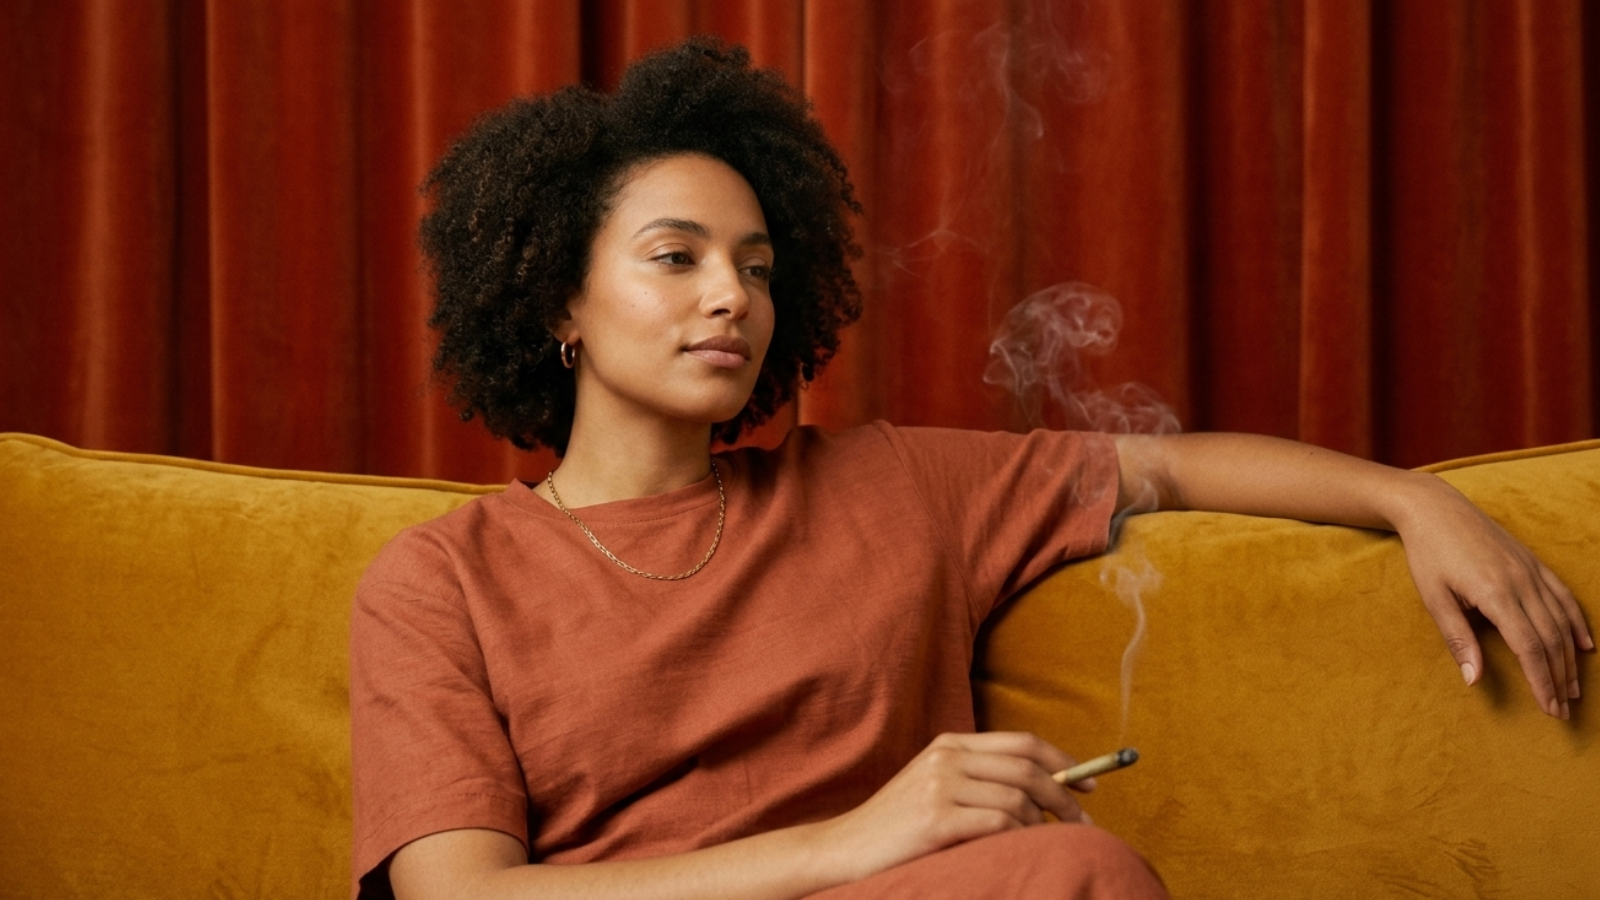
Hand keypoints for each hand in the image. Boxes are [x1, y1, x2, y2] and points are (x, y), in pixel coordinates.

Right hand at [814, 732, 1092, 881]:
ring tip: (1045, 844)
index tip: (1089, 787)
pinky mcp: (936, 819)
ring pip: (1017, 799)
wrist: (846, 849)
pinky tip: (1021, 850)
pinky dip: (1019, 838)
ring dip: (1041, 826)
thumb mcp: (936, 787)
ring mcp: (940, 786)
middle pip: (1028, 769)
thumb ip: (979, 779)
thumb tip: (1042, 790)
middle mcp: (947, 757)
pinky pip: (998, 824)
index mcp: (950, 744)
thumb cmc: (898, 826)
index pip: (1023, 743)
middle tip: (1084, 825)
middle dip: (1065, 798)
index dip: (1063, 763)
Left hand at [1394, 475, 1593, 718]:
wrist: (1434, 507)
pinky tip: (1585, 646)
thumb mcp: (1433, 597)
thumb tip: (1474, 680)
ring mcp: (1532, 570)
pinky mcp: (1533, 562)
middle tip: (1563, 710)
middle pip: (1551, 640)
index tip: (1549, 709)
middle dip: (1560, 679)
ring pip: (1562, 621)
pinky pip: (1564, 596)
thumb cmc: (1428, 554)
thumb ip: (1458, 638)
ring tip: (1574, 689)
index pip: (1530, 648)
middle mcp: (1522, 582)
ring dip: (1571, 658)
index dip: (1542, 682)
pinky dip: (1577, 623)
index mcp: (1496, 594)